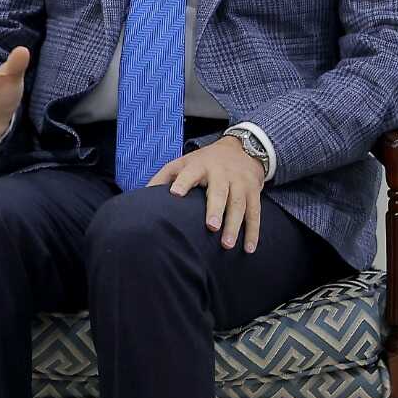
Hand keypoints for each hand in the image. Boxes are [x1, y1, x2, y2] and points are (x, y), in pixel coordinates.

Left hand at [150, 138, 267, 251]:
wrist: (243, 149)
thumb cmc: (205, 162)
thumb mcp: (183, 163)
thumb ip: (164, 178)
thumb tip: (143, 196)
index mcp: (200, 166)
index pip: (189, 174)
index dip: (182, 182)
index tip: (175, 194)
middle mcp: (222, 173)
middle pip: (219, 192)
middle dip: (216, 209)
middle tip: (211, 226)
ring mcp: (240, 183)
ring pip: (238, 205)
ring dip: (234, 226)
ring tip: (226, 245)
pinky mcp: (254, 192)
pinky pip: (255, 213)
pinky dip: (253, 232)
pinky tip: (249, 248)